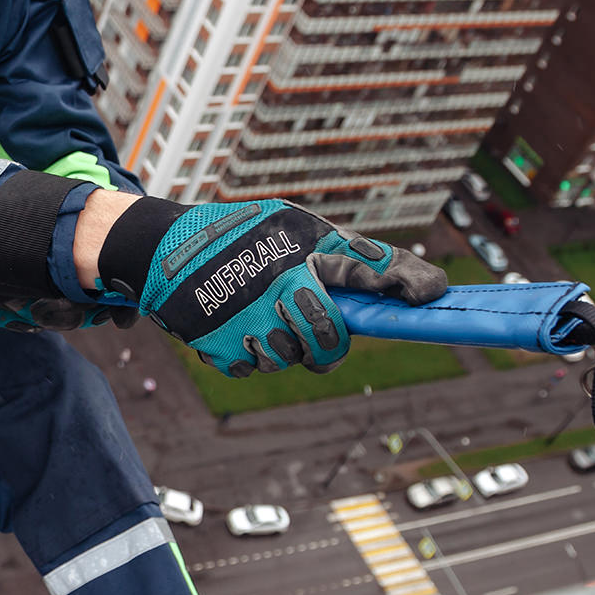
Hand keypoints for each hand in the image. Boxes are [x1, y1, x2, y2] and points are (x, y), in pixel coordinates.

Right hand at [99, 199, 445, 376]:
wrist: (162, 249)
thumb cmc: (241, 235)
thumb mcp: (293, 227)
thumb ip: (348, 254)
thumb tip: (414, 282)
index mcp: (301, 250)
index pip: (366, 266)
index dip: (405, 281)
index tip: (433, 294)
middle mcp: (278, 285)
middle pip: (329, 338)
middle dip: (329, 341)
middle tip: (318, 331)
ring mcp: (247, 320)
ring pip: (291, 358)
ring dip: (284, 345)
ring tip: (262, 315)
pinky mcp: (219, 346)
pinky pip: (253, 367)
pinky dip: (249, 353)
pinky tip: (236, 325)